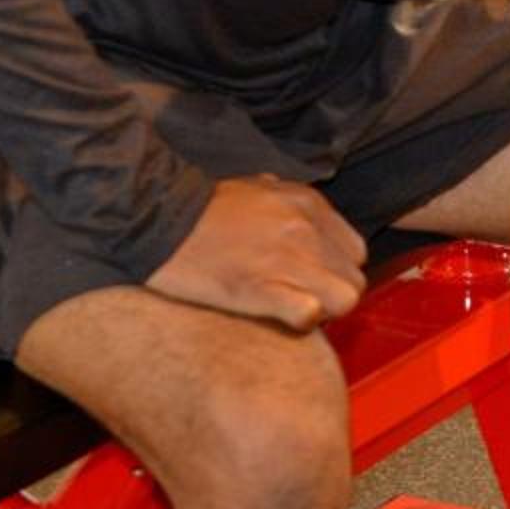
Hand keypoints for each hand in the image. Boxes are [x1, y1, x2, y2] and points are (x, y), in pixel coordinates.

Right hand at [146, 176, 366, 332]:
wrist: (155, 219)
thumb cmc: (201, 208)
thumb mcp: (253, 187)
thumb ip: (282, 197)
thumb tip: (287, 201)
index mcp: (307, 205)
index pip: (354, 252)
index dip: (335, 271)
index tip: (311, 279)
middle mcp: (305, 230)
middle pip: (353, 281)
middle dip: (332, 295)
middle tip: (300, 298)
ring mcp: (287, 260)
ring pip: (345, 300)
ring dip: (323, 312)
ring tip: (291, 309)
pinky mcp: (263, 289)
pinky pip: (310, 315)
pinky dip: (300, 321)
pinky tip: (278, 315)